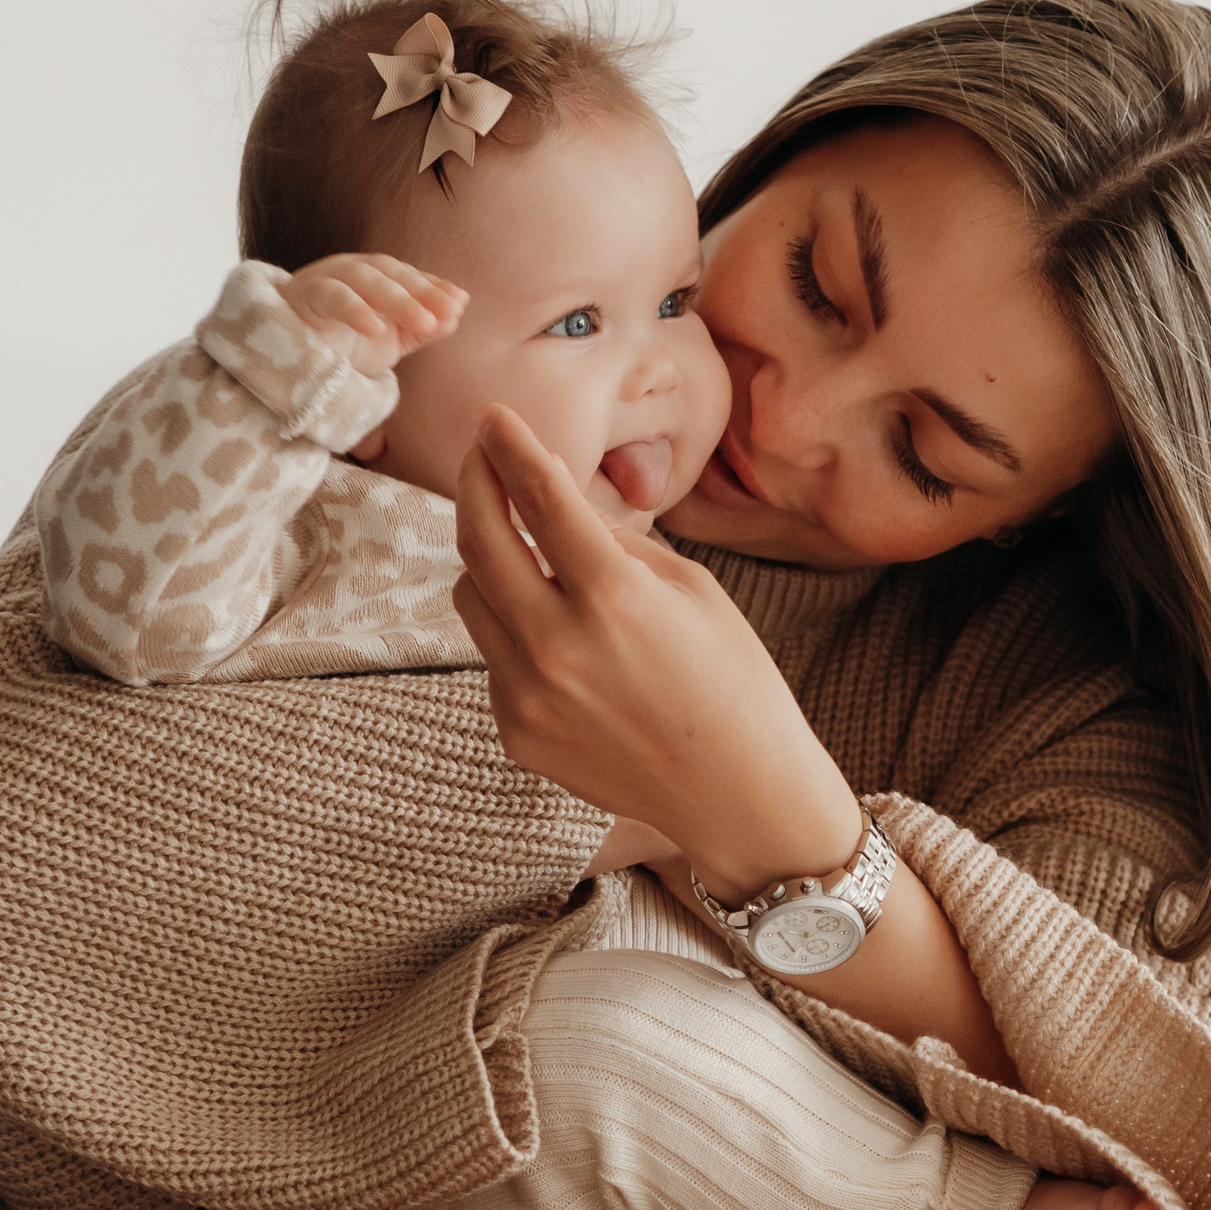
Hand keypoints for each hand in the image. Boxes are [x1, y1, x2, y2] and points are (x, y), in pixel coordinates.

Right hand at [281, 253, 465, 375]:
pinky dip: (353, 308)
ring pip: (363, 280)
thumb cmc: (341, 347)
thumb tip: (456, 315)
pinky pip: (329, 296)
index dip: (434, 288)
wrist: (288, 365)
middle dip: (421, 292)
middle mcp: (351, 271)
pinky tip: (374, 327)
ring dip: (396, 299)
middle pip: (390, 274)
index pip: (409, 277)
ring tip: (422, 322)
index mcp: (374, 278)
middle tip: (448, 313)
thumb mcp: (390, 341)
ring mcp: (324, 279)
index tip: (460, 303)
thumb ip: (420, 329)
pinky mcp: (300, 295)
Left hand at [457, 403, 1017, 1082]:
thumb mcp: (694, 591)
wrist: (738, 792)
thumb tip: (559, 505)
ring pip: (472, 599)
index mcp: (613, 596)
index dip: (512, 449)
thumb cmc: (733, 680)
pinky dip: (518, 634)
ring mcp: (528, 694)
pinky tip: (571, 652)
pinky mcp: (517, 732)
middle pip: (480, 542)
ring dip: (492, 563)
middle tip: (479, 460)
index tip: (494, 417)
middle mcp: (557, 643)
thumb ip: (618, 545)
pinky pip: (494, 659)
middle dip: (474, 488)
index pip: (541, 499)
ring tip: (533, 560)